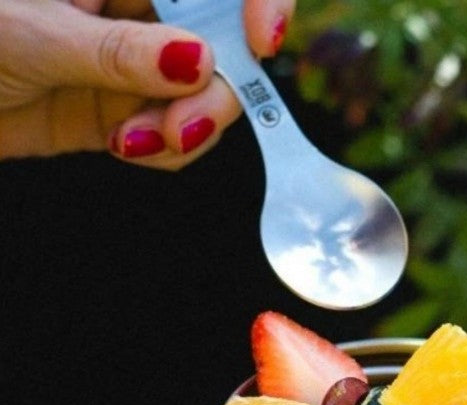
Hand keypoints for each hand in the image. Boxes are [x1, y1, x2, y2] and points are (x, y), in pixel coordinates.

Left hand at [0, 0, 293, 167]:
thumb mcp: (28, 34)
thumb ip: (116, 51)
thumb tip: (200, 62)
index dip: (253, 0)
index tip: (261, 41)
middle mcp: (130, 6)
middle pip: (220, 41)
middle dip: (214, 90)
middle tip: (182, 127)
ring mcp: (130, 60)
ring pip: (204, 94)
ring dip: (187, 128)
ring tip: (137, 143)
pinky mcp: (123, 110)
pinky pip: (175, 133)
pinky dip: (166, 150)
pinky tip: (125, 148)